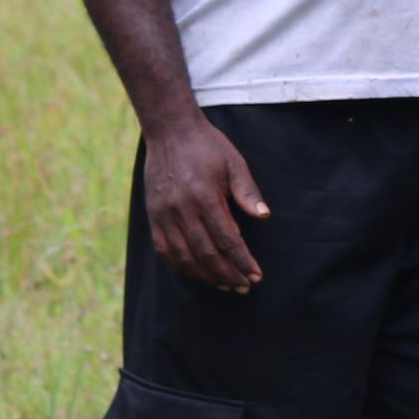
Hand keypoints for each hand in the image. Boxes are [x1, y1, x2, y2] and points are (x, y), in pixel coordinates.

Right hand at [143, 114, 269, 290]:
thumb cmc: (207, 146)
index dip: (242, 260)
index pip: (227, 239)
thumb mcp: (234, 162)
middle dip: (228, 274)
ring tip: (225, 285)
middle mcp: (182, 210)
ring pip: (185, 257)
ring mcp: (164, 215)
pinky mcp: (153, 217)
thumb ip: (247, 191)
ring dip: (206, 276)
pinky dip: (182, 267)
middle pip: (206, 254)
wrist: (170, 131)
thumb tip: (264, 216)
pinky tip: (198, 273)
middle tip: (244, 286)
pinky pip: (165, 250)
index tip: (256, 275)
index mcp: (205, 196)